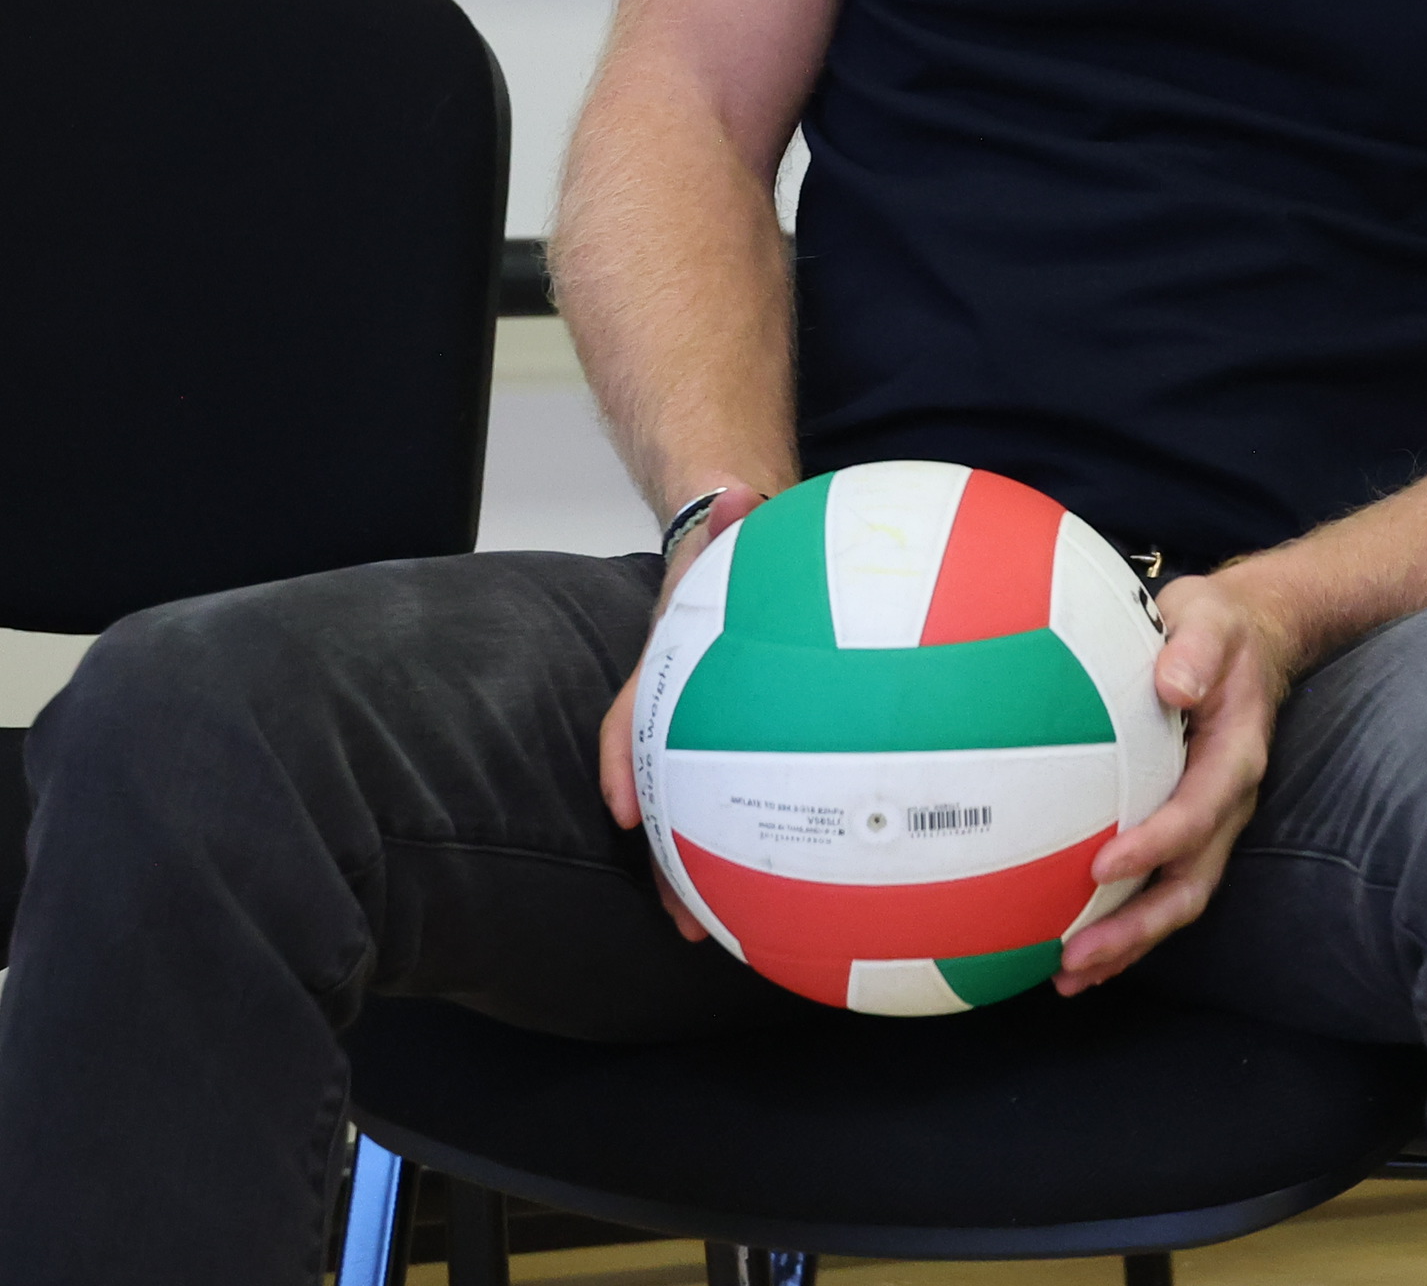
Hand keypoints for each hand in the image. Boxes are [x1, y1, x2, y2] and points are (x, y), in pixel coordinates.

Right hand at [597, 480, 773, 942]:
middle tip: (685, 921)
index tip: (622, 811)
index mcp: (673, 665)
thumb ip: (735, 518)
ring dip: (704, 875)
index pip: (634, 718)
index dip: (622, 763)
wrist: (737, 532)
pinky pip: (745, 797)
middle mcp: (682, 708)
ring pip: (696, 815)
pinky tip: (801, 887)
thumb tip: (741, 492)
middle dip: (669, 861)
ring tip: (724, 936)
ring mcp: (707, 729)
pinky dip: (763, 839)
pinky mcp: (742, 740)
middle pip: (661, 798)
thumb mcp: (732, 527)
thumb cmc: (737, 538)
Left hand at [1056, 568, 1293, 991]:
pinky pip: (1158, 886)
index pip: (1200, 810)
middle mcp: (1225, 801)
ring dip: (1127, 943)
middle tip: (1077, 957)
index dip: (1157, 843)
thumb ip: (1194, 646)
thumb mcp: (1210, 616)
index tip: (1102, 865)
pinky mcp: (1185, 830)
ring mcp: (1208, 823)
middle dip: (1138, 928)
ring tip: (1067, 977)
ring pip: (1176, 898)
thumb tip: (1173, 682)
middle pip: (1192, 882)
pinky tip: (1069, 948)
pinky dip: (1121, 925)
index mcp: (1235, 754)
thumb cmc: (1219, 628)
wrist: (1248, 644)